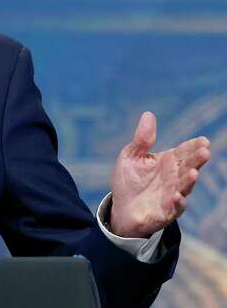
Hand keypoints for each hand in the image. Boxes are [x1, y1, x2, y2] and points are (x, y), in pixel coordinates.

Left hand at [109, 112, 210, 237]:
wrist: (121, 208)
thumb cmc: (129, 180)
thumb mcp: (131, 156)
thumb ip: (142, 139)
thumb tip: (148, 114)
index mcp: (168, 162)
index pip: (184, 152)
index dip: (194, 146)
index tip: (203, 141)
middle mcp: (174, 178)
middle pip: (188, 167)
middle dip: (197, 160)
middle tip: (205, 152)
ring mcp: (171, 195)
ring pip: (184, 187)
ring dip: (189, 181)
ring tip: (193, 173)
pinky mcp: (165, 212)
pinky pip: (174, 208)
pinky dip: (176, 203)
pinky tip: (176, 196)